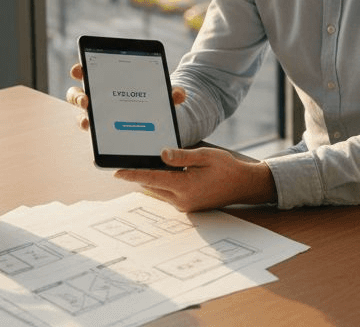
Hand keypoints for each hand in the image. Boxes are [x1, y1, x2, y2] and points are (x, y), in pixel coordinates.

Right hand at [66, 63, 185, 130]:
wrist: (158, 121)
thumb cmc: (153, 99)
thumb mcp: (163, 94)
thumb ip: (171, 93)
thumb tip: (179, 94)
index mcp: (106, 81)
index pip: (87, 72)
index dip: (80, 70)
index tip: (79, 69)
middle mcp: (97, 99)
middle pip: (77, 95)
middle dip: (78, 96)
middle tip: (87, 100)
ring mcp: (98, 117)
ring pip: (82, 116)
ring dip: (82, 118)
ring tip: (89, 122)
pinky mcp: (103, 134)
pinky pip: (95, 137)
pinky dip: (97, 139)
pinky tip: (105, 141)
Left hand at [116, 147, 276, 212]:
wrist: (243, 186)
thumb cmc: (226, 168)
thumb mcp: (205, 156)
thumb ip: (181, 156)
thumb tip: (161, 154)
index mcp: (185, 186)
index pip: (152, 178)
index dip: (132, 174)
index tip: (116, 172)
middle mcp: (181, 199)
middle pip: (152, 185)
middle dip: (140, 174)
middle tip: (129, 160)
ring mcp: (184, 205)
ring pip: (159, 190)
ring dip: (153, 178)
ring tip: (147, 163)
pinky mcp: (187, 205)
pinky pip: (168, 193)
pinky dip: (163, 182)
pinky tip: (166, 171)